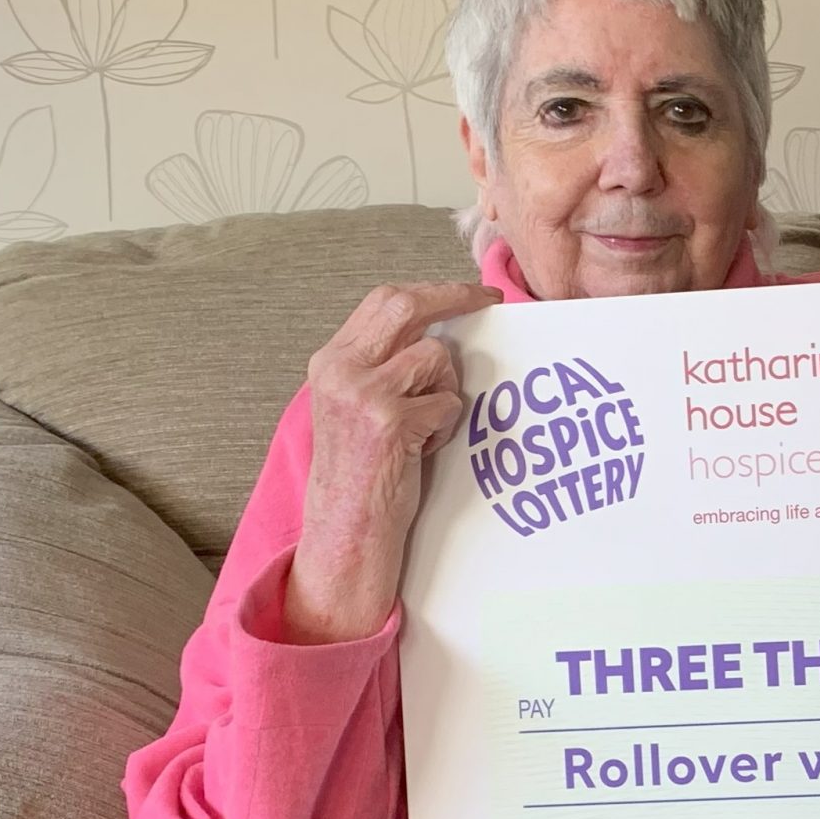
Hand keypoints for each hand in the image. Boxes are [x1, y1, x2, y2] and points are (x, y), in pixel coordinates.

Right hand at [283, 281, 497, 644]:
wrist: (346, 529)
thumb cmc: (363, 473)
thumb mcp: (359, 407)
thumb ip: (384, 365)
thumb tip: (441, 331)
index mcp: (330, 361)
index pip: (383, 300)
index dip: (432, 290)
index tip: (470, 292)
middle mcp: (339, 369)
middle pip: (404, 305)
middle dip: (454, 296)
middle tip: (489, 299)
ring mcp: (361, 392)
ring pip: (436, 359)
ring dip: (448, 392)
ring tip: (427, 427)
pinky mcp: (388, 419)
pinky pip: (446, 402)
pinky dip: (446, 425)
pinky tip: (423, 449)